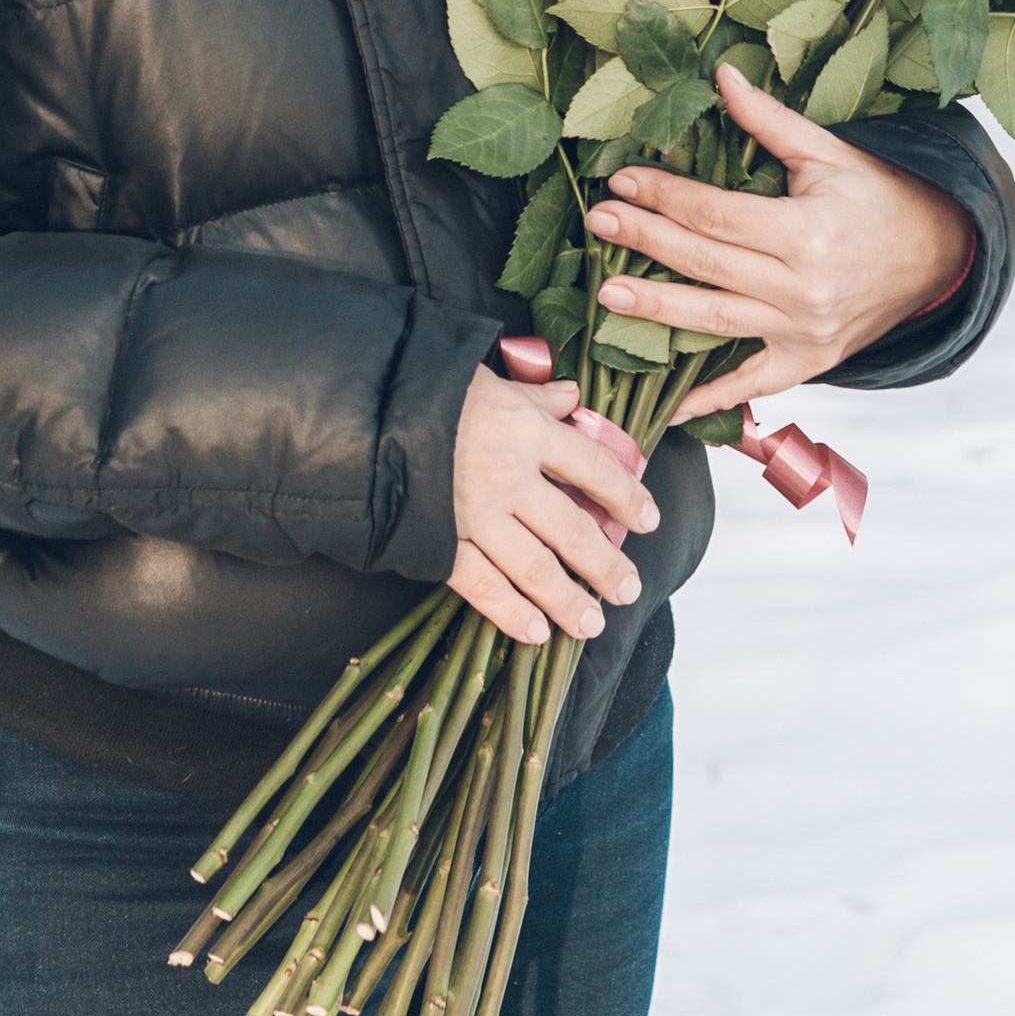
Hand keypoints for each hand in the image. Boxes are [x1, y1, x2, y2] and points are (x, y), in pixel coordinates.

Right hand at [448, 366, 658, 646]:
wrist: (365, 413)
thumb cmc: (432, 391)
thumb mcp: (492, 382)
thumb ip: (536, 397)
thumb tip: (571, 396)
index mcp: (527, 431)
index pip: (593, 468)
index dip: (627, 496)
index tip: (649, 519)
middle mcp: (509, 478)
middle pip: (572, 529)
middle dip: (606, 564)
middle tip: (629, 588)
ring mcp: (476, 515)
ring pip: (535, 568)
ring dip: (568, 601)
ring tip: (593, 623)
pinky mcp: (441, 542)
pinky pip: (483, 587)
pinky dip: (512, 614)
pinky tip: (536, 632)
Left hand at [588, 65, 974, 424]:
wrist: (937, 256)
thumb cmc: (878, 197)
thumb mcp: (827, 153)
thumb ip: (768, 120)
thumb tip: (721, 75)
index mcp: (806, 232)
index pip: (717, 216)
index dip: (665, 197)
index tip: (622, 181)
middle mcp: (803, 289)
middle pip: (707, 264)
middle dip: (646, 241)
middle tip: (599, 224)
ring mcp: (804, 333)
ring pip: (716, 323)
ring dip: (657, 309)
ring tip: (608, 295)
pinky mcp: (808, 362)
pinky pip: (751, 383)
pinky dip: (709, 396)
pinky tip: (667, 400)